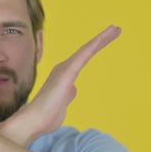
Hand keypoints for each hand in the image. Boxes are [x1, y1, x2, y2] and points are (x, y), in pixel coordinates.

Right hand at [11, 25, 121, 140]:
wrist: (34, 122)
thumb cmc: (46, 118)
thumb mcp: (62, 105)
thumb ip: (68, 96)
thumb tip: (73, 89)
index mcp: (63, 76)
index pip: (83, 59)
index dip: (95, 49)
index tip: (107, 40)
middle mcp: (63, 68)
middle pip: (86, 51)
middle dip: (101, 40)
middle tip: (116, 29)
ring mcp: (65, 69)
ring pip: (86, 50)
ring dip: (101, 39)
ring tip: (115, 29)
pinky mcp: (67, 72)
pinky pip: (84, 55)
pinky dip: (94, 45)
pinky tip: (104, 38)